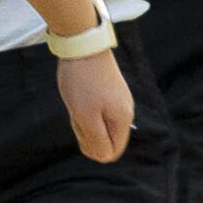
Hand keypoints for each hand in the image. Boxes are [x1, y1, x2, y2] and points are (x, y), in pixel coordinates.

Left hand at [55, 48, 134, 163]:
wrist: (82, 45)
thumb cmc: (82, 81)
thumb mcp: (85, 116)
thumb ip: (96, 140)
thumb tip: (104, 157)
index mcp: (123, 119)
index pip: (112, 151)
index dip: (93, 148)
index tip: (81, 129)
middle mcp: (125, 111)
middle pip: (104, 139)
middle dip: (86, 133)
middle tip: (78, 112)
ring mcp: (117, 100)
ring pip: (97, 125)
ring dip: (82, 120)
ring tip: (77, 102)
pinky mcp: (108, 92)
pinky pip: (95, 112)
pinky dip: (82, 109)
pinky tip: (77, 96)